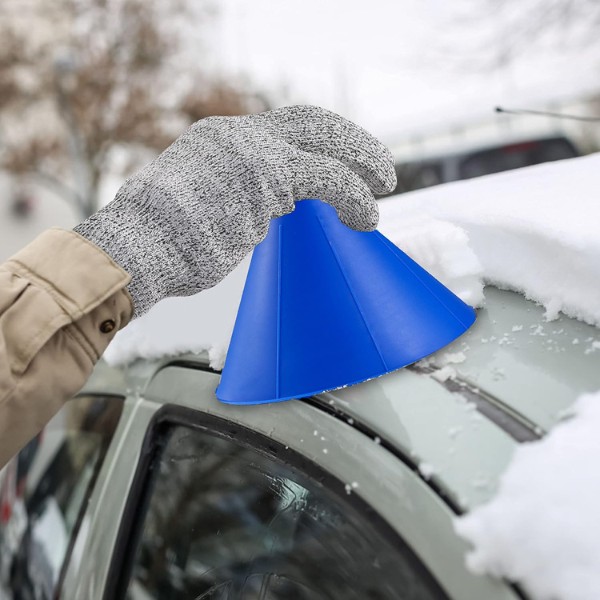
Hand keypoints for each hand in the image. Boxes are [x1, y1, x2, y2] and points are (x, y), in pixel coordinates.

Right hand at [74, 105, 395, 315]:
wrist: (134, 247)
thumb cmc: (162, 239)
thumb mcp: (198, 199)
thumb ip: (234, 194)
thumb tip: (263, 212)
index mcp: (223, 138)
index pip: (288, 126)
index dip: (326, 138)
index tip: (351, 155)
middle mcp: (241, 138)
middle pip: (315, 125)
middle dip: (356, 145)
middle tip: (384, 170)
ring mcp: (254, 160)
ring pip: (326, 158)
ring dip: (361, 176)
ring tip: (380, 197)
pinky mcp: (266, 187)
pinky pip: (326, 186)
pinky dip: (353, 199)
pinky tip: (365, 217)